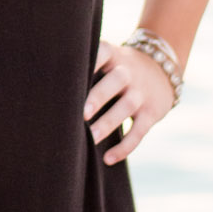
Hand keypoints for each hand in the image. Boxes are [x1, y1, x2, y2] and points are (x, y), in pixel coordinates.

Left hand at [83, 39, 177, 164]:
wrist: (163, 69)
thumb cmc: (118, 68)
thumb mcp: (109, 58)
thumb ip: (86, 66)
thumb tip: (49, 86)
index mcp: (113, 56)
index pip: (102, 53)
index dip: (89, 62)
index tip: (71, 75)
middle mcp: (129, 72)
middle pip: (116, 81)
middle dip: (98, 96)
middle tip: (82, 114)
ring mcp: (141, 92)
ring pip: (127, 106)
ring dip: (108, 123)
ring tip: (91, 138)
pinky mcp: (151, 113)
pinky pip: (139, 131)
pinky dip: (124, 146)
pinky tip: (108, 158)